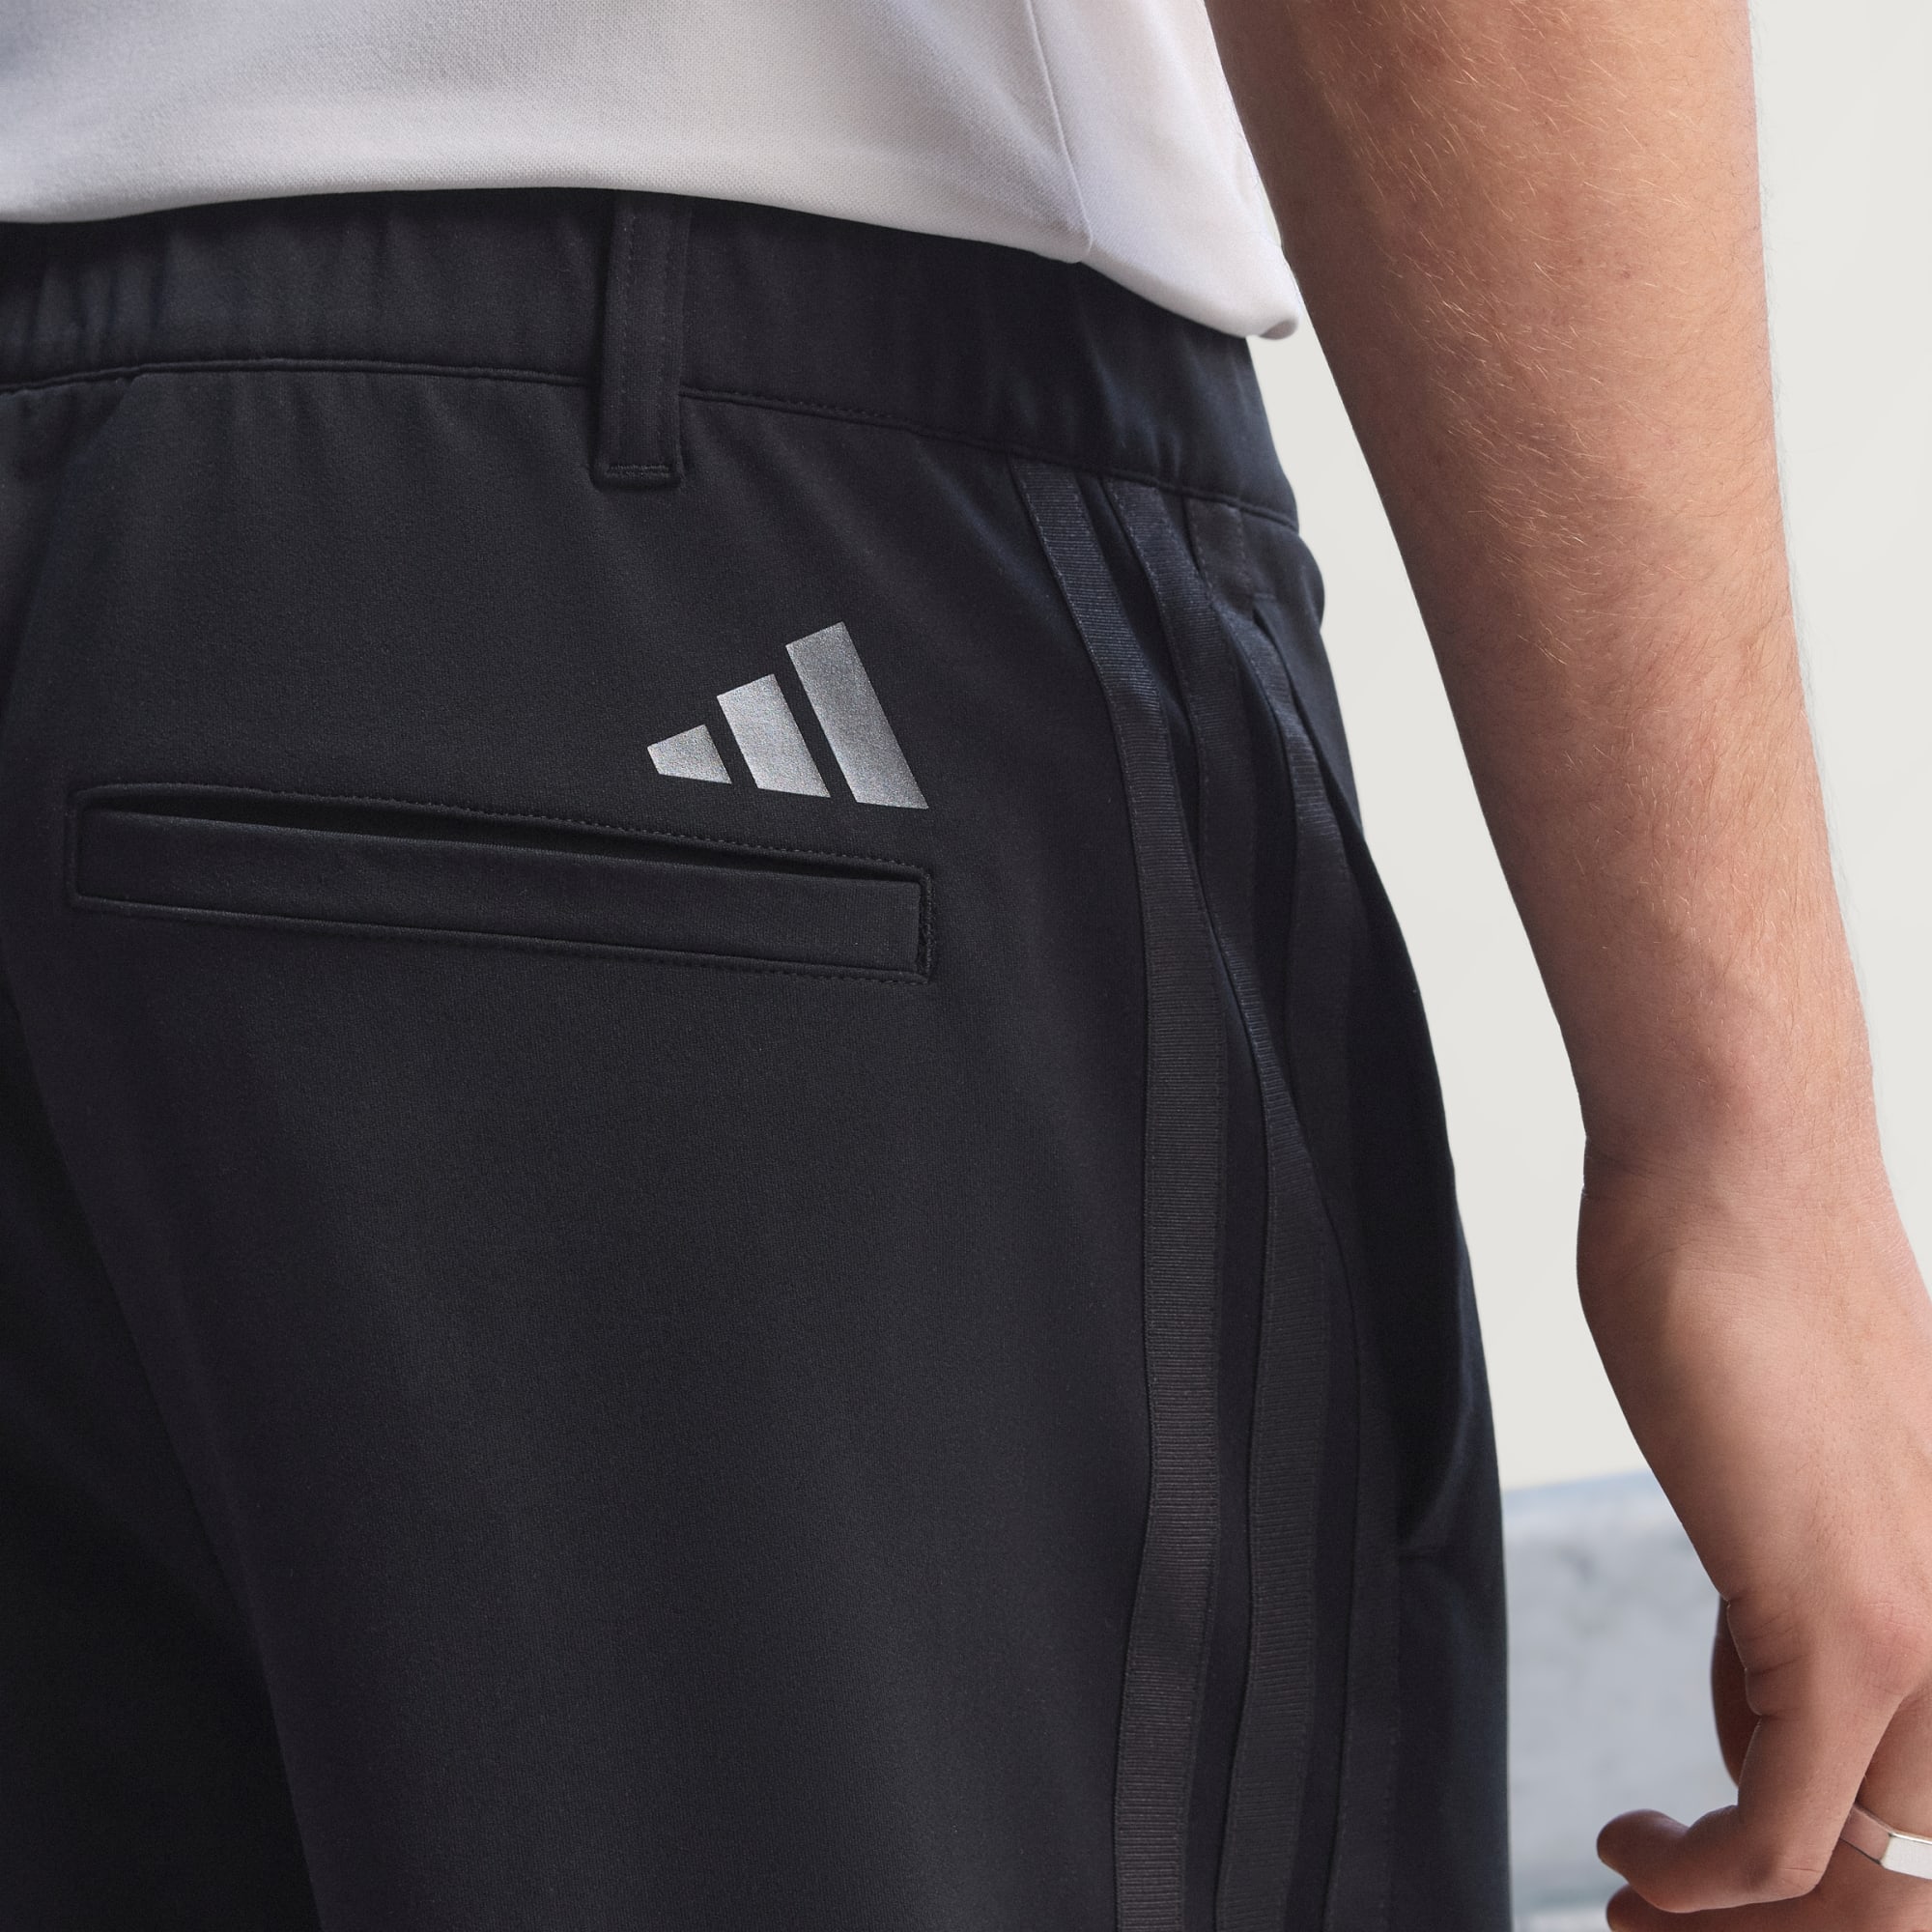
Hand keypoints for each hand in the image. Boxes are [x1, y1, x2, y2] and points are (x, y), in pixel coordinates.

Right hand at [1578, 1135, 1931, 1928]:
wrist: (1736, 1171)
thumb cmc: (1739, 1288)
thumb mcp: (1784, 1488)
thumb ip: (1795, 1613)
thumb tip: (1759, 1720)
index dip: (1826, 1895)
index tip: (1712, 1891)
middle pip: (1914, 1881)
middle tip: (1662, 1923)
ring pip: (1869, 1882)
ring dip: (1737, 1925)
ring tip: (1635, 1905)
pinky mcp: (1845, 1618)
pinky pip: (1784, 1828)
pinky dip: (1702, 1877)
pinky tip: (1631, 1849)